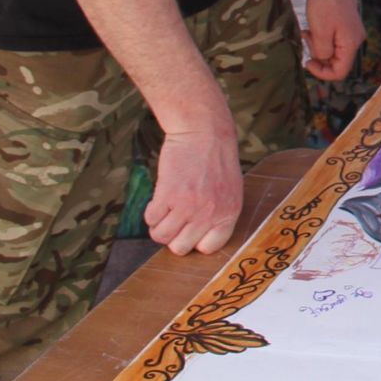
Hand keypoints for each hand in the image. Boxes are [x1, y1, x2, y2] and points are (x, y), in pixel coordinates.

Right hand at [146, 123, 242, 254]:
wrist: (204, 132)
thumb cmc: (215, 159)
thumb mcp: (229, 189)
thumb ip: (217, 213)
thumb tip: (197, 237)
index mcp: (229, 214)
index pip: (209, 248)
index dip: (195, 241)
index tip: (189, 230)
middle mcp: (209, 214)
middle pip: (180, 248)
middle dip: (173, 237)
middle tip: (173, 219)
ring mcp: (188, 207)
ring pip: (161, 236)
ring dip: (158, 226)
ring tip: (164, 210)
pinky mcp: (168, 196)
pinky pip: (151, 219)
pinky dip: (150, 212)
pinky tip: (159, 198)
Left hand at [301, 0, 363, 80]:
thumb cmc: (325, 2)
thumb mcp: (320, 31)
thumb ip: (322, 52)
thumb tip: (323, 60)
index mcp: (351, 44)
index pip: (340, 72)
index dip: (322, 73)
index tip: (307, 62)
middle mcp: (355, 40)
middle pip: (337, 61)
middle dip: (318, 56)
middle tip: (306, 40)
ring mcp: (352, 32)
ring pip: (334, 50)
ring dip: (318, 46)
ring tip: (308, 31)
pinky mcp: (346, 25)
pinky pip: (334, 40)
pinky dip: (322, 37)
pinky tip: (313, 27)